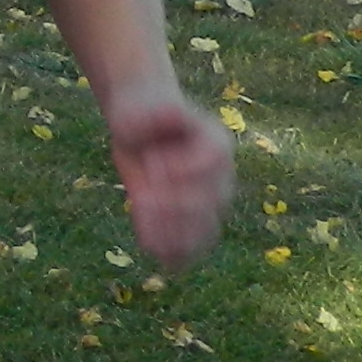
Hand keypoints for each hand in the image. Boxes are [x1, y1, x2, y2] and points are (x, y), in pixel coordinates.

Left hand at [107, 91, 235, 271]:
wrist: (140, 130)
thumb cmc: (141, 116)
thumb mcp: (142, 108)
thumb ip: (156, 113)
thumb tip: (172, 112)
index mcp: (217, 145)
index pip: (207, 168)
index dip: (177, 171)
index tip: (151, 162)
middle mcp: (221, 178)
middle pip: (206, 204)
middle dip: (170, 205)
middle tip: (142, 196)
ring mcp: (210, 204)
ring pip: (204, 232)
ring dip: (173, 236)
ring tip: (146, 230)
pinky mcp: (192, 223)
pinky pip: (192, 248)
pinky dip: (174, 252)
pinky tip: (151, 248)